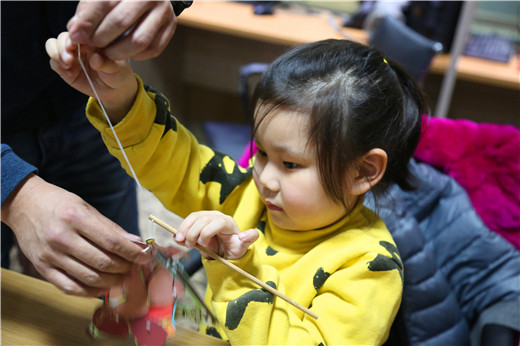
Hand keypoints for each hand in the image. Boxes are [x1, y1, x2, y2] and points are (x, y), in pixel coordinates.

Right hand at [1, 174, 148, 296]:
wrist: (23, 204)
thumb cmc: (59, 203)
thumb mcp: (86, 207)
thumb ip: (110, 227)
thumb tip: (135, 242)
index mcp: (76, 218)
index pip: (112, 241)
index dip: (132, 252)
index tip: (145, 257)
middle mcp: (62, 238)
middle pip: (103, 262)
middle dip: (125, 268)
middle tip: (134, 267)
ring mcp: (51, 256)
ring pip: (89, 278)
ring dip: (112, 281)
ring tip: (122, 277)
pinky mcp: (42, 268)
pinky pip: (70, 288)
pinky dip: (90, 292)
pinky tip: (102, 287)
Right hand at [45, 32, 137, 123]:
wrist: (115, 90)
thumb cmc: (118, 74)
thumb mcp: (116, 69)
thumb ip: (106, 63)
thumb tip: (95, 58)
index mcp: (93, 39)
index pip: (79, 31)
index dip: (75, 36)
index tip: (76, 45)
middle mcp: (79, 45)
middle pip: (63, 37)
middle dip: (63, 46)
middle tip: (70, 58)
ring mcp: (71, 55)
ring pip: (53, 45)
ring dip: (56, 53)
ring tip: (67, 64)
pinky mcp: (64, 68)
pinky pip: (53, 62)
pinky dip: (57, 65)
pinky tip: (69, 73)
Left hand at [67, 0, 175, 60]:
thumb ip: (88, 12)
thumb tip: (75, 31)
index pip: (103, 3)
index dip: (87, 21)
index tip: (76, 36)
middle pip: (121, 22)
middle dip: (101, 38)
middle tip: (92, 45)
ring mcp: (163, 12)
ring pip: (139, 40)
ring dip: (118, 52)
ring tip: (107, 52)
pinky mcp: (170, 28)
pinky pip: (152, 49)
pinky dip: (137, 56)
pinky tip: (127, 53)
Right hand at [175, 211, 258, 259]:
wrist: (225, 249)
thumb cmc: (234, 247)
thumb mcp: (242, 247)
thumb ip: (248, 240)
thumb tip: (247, 235)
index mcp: (228, 222)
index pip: (217, 222)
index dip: (207, 232)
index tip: (203, 244)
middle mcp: (217, 216)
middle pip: (203, 219)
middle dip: (193, 232)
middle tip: (190, 245)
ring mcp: (206, 217)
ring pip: (194, 217)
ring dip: (184, 229)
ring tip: (180, 240)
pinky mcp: (198, 221)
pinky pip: (188, 221)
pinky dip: (181, 229)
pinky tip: (177, 238)